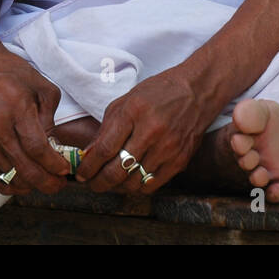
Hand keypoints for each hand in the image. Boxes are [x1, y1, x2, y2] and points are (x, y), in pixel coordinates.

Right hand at [0, 49, 70, 195]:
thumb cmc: (12, 74)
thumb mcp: (42, 87)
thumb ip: (51, 120)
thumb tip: (56, 150)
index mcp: (15, 106)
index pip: (37, 148)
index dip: (55, 164)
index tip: (66, 170)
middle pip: (25, 168)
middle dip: (48, 182)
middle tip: (60, 183)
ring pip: (12, 177)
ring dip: (33, 185)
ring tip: (46, 180)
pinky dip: (14, 185)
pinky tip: (26, 180)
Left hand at [76, 67, 215, 194]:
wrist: (197, 91)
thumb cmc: (158, 92)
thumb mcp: (126, 100)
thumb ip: (106, 127)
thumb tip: (89, 154)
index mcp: (133, 112)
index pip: (104, 149)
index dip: (88, 167)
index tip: (81, 174)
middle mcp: (151, 131)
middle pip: (117, 170)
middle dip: (98, 182)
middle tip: (92, 184)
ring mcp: (168, 148)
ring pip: (133, 182)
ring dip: (117, 187)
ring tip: (110, 182)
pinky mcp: (180, 160)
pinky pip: (152, 185)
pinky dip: (138, 187)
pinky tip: (131, 180)